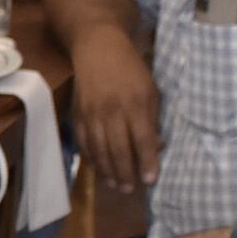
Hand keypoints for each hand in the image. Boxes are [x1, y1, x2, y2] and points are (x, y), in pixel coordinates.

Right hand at [69, 41, 161, 194]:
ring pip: (99, 148)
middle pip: (119, 148)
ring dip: (107, 170)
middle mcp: (113, 110)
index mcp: (136, 102)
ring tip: (115, 185)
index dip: (147, 161)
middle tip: (130, 189)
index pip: (143, 138)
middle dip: (125, 172)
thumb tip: (158, 147)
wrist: (98, 48)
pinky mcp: (78, 113)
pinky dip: (91, 157)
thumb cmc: (131, 69)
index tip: (150, 180)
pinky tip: (99, 168)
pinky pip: (84, 141)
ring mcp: (93, 113)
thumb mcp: (151, 89)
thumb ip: (153, 118)